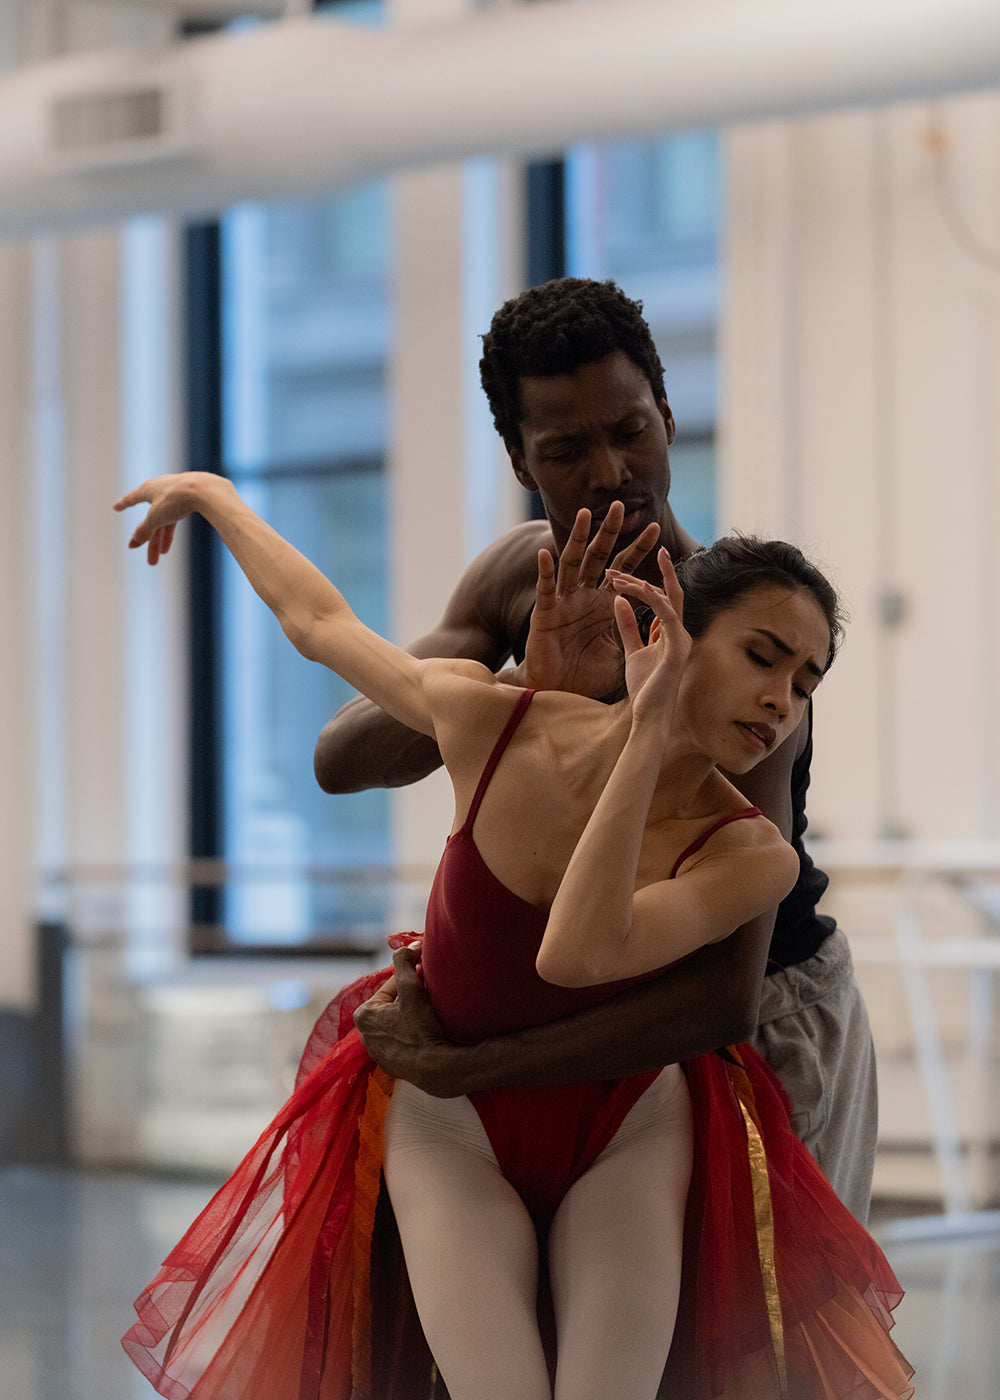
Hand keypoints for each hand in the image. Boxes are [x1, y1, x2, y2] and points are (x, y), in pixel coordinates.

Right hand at [113, 471, 224, 564]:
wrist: (206, 490)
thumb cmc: (177, 499)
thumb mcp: (156, 518)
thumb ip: (144, 531)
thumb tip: (133, 543)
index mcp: (149, 488)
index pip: (133, 498)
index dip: (124, 504)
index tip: (116, 507)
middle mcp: (161, 488)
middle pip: (151, 519)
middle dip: (150, 541)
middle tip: (150, 560)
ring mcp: (177, 493)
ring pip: (165, 520)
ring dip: (162, 539)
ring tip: (162, 556)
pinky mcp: (190, 498)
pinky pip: (177, 517)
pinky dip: (172, 530)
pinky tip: (169, 543)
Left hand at [353, 944, 455, 1092]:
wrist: (435, 1069)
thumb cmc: (420, 1028)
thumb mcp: (411, 988)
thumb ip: (404, 962)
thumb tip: (409, 947)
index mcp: (363, 1015)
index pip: (391, 986)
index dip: (412, 980)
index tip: (427, 980)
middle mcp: (365, 1035)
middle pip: (394, 1005)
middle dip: (411, 998)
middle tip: (430, 996)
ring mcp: (378, 1053)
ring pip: (399, 1023)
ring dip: (413, 1016)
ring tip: (431, 1015)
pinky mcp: (392, 1066)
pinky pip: (404, 1041)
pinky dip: (414, 1035)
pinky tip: (427, 1033)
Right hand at [523, 503, 659, 697]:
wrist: (557, 691)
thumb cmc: (585, 674)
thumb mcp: (618, 653)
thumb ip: (635, 636)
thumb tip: (664, 632)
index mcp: (603, 602)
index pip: (625, 569)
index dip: (639, 549)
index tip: (657, 529)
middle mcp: (584, 594)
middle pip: (599, 556)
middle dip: (610, 531)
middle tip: (621, 506)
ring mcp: (563, 601)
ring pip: (572, 562)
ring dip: (578, 538)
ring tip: (585, 514)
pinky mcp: (545, 614)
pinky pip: (546, 589)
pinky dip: (544, 571)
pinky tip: (544, 553)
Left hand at [607, 547, 691, 724]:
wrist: (648, 718)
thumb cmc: (644, 689)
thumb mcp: (632, 651)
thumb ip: (628, 626)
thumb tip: (619, 601)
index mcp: (671, 634)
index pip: (663, 599)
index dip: (645, 582)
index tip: (621, 570)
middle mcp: (680, 633)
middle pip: (672, 593)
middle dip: (661, 570)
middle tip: (650, 548)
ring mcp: (681, 640)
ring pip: (667, 599)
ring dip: (640, 584)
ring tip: (617, 575)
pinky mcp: (677, 648)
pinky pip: (666, 615)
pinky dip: (650, 599)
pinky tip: (629, 589)